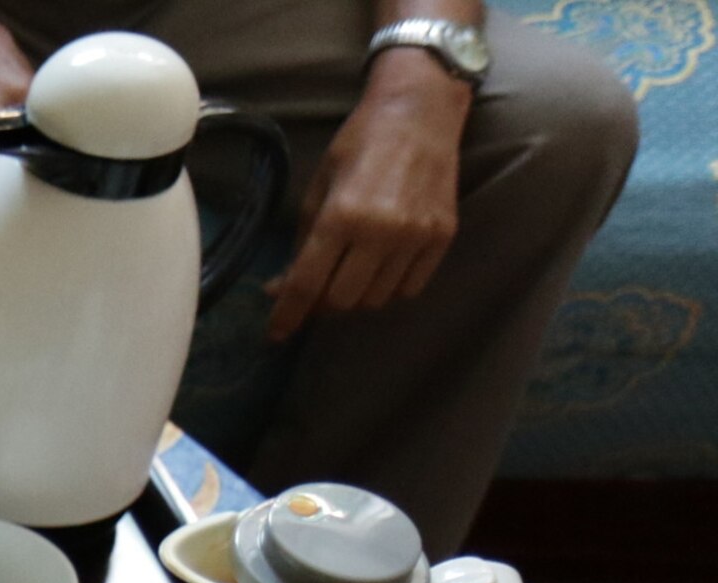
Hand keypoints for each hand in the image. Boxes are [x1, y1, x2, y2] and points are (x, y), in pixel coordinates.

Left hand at [266, 54, 468, 339]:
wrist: (420, 111)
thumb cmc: (360, 144)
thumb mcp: (318, 187)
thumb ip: (302, 242)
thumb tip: (279, 289)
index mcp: (341, 216)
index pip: (306, 284)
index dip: (287, 315)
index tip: (276, 334)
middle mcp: (381, 230)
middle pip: (342, 301)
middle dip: (323, 301)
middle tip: (318, 286)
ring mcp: (416, 235)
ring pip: (376, 299)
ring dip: (357, 294)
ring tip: (352, 268)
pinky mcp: (443, 235)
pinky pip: (410, 287)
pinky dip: (390, 286)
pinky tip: (382, 264)